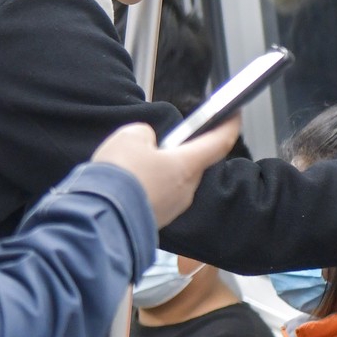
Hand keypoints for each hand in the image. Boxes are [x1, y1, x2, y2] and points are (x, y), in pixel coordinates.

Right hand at [92, 116, 240, 226]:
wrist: (101, 218)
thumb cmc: (120, 177)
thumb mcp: (129, 136)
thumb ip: (145, 133)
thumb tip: (146, 143)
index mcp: (187, 165)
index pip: (219, 142)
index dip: (229, 126)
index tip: (234, 116)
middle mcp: (186, 189)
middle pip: (190, 162)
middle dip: (177, 152)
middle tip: (154, 143)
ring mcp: (172, 208)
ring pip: (172, 181)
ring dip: (158, 171)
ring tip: (130, 166)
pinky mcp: (156, 220)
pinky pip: (157, 197)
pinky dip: (146, 188)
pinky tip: (125, 185)